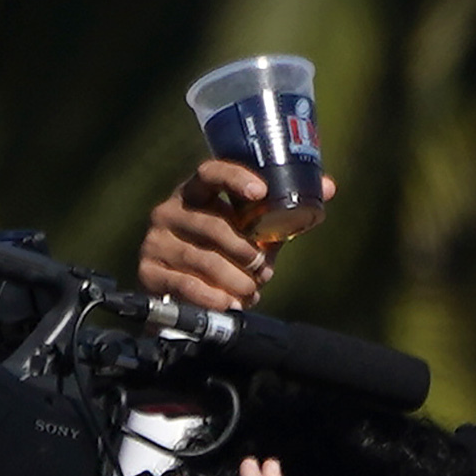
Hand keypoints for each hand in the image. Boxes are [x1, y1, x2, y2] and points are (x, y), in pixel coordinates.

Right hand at [138, 161, 337, 309]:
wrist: (185, 290)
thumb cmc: (226, 249)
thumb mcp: (254, 227)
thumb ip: (284, 209)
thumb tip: (328, 188)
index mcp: (195, 191)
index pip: (210, 171)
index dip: (235, 178)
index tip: (261, 191)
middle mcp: (169, 211)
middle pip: (213, 225)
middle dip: (246, 250)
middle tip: (263, 267)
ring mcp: (155, 241)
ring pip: (202, 258)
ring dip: (235, 278)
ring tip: (252, 289)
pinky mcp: (148, 271)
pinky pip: (185, 284)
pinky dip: (214, 296)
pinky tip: (230, 303)